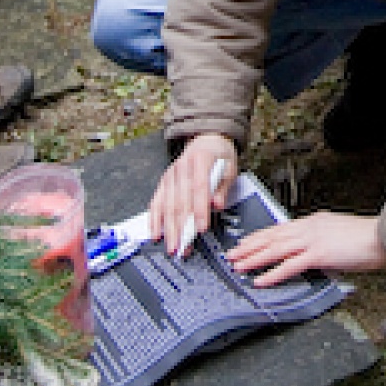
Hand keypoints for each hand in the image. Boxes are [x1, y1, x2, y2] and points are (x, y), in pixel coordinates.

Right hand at [149, 132, 236, 256]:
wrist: (206, 139)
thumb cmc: (219, 155)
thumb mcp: (230, 167)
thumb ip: (223, 187)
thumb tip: (217, 205)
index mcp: (200, 159)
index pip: (198, 187)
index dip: (199, 209)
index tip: (201, 228)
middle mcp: (182, 166)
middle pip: (180, 200)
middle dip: (181, 226)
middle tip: (184, 246)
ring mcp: (170, 174)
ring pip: (167, 205)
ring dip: (169, 228)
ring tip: (172, 246)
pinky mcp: (163, 182)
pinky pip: (156, 202)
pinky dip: (155, 220)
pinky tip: (156, 234)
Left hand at [229, 211, 385, 286]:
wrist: (381, 237)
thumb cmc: (365, 238)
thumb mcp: (337, 234)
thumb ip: (321, 240)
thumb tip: (310, 253)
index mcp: (313, 222)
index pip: (280, 228)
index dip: (260, 236)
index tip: (245, 242)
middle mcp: (309, 228)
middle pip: (272, 237)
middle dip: (250, 247)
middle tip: (232, 254)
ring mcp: (312, 240)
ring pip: (275, 249)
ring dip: (254, 259)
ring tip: (238, 266)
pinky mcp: (318, 254)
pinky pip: (290, 265)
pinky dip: (273, 273)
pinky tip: (260, 280)